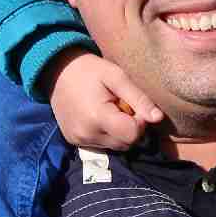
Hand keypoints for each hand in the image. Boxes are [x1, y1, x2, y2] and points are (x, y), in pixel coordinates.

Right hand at [46, 50, 162, 150]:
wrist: (57, 72)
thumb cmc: (90, 70)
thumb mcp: (117, 76)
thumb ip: (138, 98)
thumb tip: (158, 118)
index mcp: (98, 117)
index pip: (132, 135)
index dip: (139, 122)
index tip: (132, 106)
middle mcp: (87, 134)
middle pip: (125, 143)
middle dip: (130, 128)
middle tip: (121, 106)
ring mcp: (78, 140)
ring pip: (115, 146)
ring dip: (119, 132)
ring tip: (110, 110)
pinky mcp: (74, 142)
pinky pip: (101, 145)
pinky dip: (106, 135)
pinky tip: (99, 117)